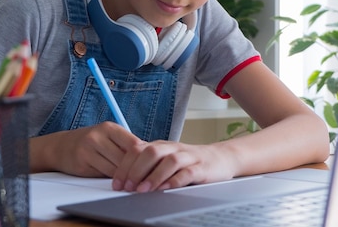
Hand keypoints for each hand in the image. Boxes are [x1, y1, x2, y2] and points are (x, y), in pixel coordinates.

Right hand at [30, 121, 141, 177]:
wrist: (61, 147)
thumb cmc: (92, 142)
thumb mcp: (108, 136)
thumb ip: (126, 143)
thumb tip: (150, 155)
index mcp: (109, 127)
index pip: (134, 143)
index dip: (144, 157)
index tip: (151, 166)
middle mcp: (97, 136)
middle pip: (125, 158)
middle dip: (135, 169)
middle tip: (144, 177)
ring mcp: (88, 150)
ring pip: (115, 169)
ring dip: (124, 176)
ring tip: (131, 180)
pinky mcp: (82, 164)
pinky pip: (103, 175)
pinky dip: (112, 179)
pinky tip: (115, 180)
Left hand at [111, 141, 236, 192]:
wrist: (220, 158)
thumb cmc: (189, 162)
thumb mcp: (166, 160)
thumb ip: (148, 166)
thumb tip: (124, 180)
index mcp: (161, 146)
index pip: (137, 150)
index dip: (124, 166)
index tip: (117, 183)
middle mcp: (173, 148)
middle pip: (151, 152)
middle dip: (135, 170)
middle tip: (127, 187)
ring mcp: (188, 157)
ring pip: (169, 161)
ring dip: (153, 176)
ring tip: (143, 190)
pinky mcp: (202, 168)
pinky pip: (188, 173)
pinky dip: (176, 181)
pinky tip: (167, 189)